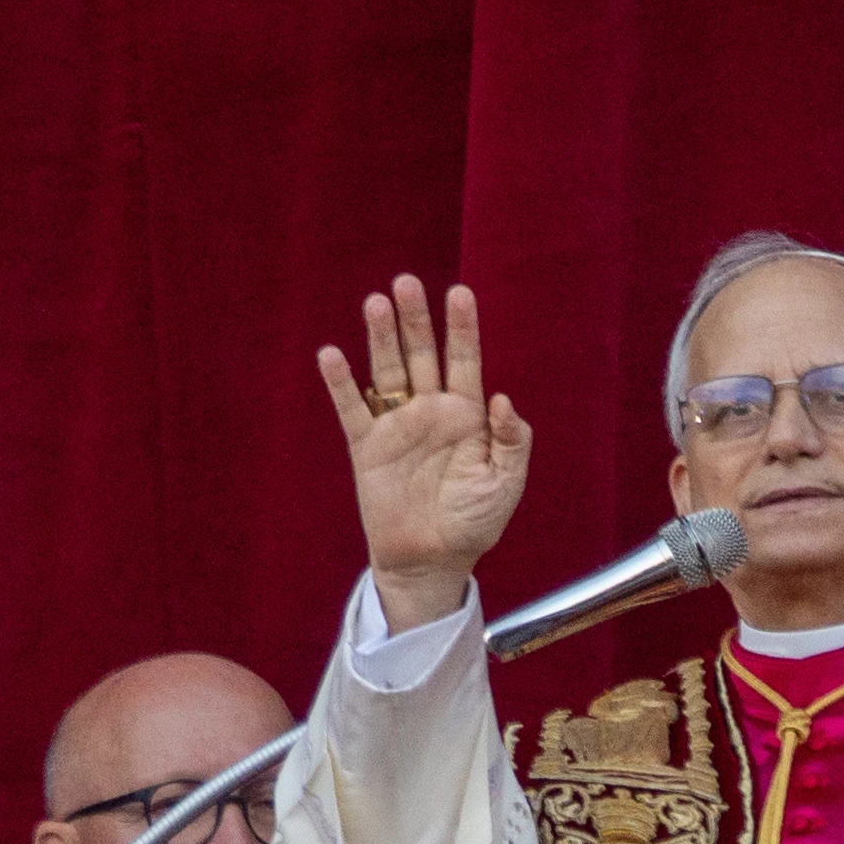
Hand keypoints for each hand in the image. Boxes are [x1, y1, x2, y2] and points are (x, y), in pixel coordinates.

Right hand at [316, 275, 532, 632]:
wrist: (433, 560)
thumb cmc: (474, 522)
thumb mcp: (505, 484)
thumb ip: (512, 442)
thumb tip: (502, 399)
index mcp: (469, 415)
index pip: (465, 360)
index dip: (462, 328)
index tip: (460, 293)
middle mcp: (431, 411)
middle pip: (422, 355)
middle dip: (416, 320)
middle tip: (406, 282)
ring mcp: (398, 426)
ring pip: (387, 372)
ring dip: (381, 338)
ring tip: (376, 303)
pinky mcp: (368, 447)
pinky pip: (352, 409)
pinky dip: (342, 384)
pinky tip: (332, 354)